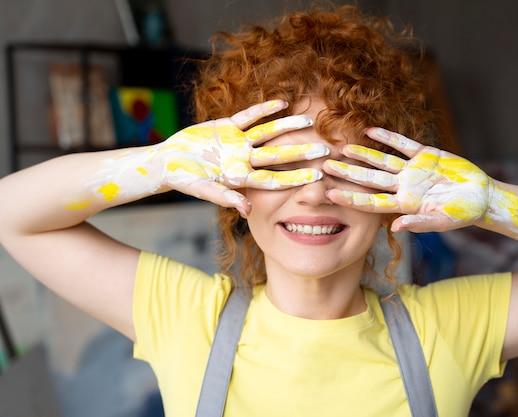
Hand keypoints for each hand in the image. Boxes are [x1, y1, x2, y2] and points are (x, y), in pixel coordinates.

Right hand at [149, 100, 327, 214]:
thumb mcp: (203, 190)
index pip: (275, 178)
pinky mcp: (227, 126)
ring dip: (288, 126)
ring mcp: (237, 142)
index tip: (317, 175)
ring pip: (268, 133)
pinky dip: (264, 109)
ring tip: (309, 121)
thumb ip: (225, 198)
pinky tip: (282, 102)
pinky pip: (249, 116)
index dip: (296, 177)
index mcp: (241, 178)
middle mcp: (244, 160)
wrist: (166, 162)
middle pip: (278, 155)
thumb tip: (247, 210)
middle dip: (301, 152)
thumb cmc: (184, 180)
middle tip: (325, 149)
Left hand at [324, 127, 490, 232]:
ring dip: (363, 154)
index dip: (350, 199)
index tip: (329, 195)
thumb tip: (395, 227)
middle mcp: (403, 187)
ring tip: (342, 147)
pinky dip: (387, 136)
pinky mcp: (425, 155)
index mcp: (404, 205)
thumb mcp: (441, 221)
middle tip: (324, 166)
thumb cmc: (462, 214)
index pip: (371, 202)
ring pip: (382, 160)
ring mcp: (412, 170)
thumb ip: (418, 222)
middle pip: (369, 179)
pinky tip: (370, 130)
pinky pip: (402, 144)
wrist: (481, 197)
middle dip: (348, 173)